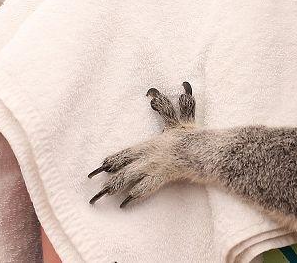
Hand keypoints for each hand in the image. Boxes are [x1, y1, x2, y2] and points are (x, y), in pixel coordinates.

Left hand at [87, 81, 196, 208]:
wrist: (199, 148)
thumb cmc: (188, 135)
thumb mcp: (176, 122)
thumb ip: (167, 109)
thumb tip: (167, 92)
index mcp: (147, 144)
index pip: (124, 153)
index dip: (112, 160)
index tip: (100, 165)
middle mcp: (146, 156)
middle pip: (123, 167)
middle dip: (110, 177)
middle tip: (96, 184)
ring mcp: (152, 167)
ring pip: (129, 178)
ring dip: (117, 186)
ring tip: (106, 194)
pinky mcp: (161, 178)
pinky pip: (144, 189)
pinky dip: (134, 197)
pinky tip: (125, 205)